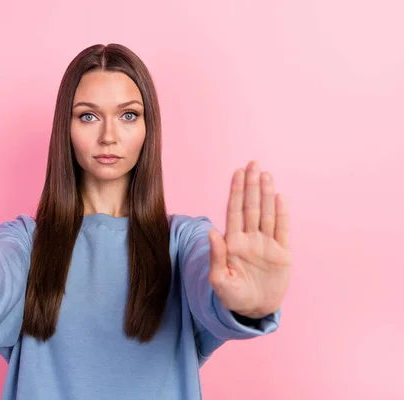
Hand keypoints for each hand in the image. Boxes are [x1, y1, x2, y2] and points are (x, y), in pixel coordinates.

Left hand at [208, 160, 290, 318]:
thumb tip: (212, 232)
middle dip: (251, 185)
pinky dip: (281, 214)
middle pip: (251, 207)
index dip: (236, 191)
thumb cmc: (232, 296)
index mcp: (233, 242)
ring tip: (265, 174)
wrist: (253, 310)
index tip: (237, 172)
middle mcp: (249, 239)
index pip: (234, 211)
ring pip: (266, 214)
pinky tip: (279, 197)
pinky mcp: (281, 254)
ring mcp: (266, 244)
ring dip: (266, 194)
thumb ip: (216, 256)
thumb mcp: (219, 279)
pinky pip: (282, 230)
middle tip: (253, 163)